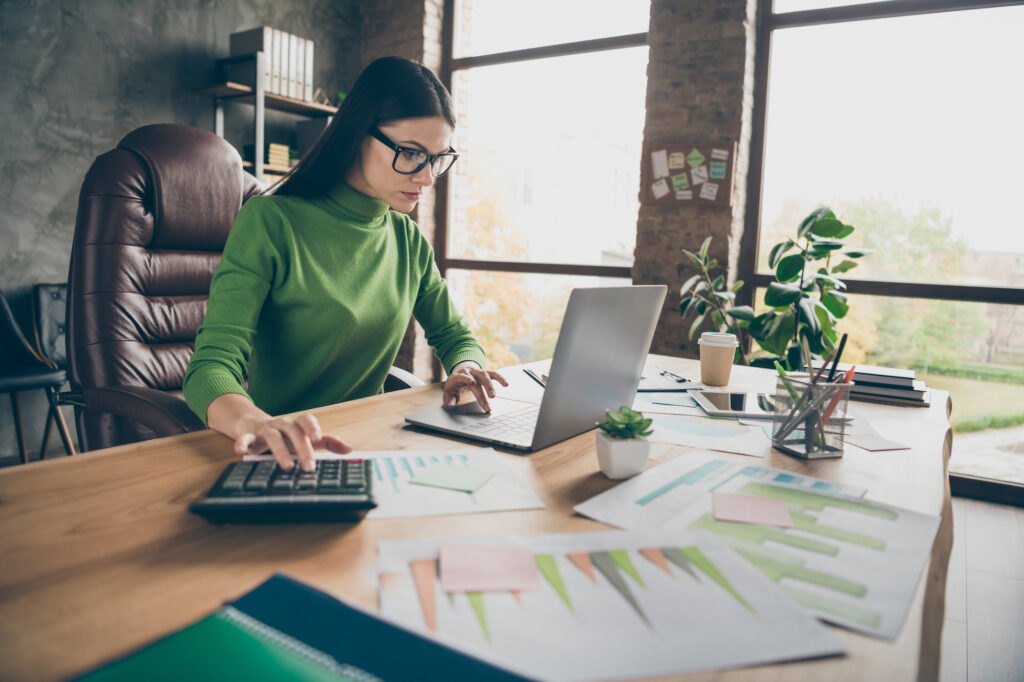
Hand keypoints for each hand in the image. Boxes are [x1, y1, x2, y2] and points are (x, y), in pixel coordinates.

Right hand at [234, 412, 350, 471]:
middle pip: (293, 432)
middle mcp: (282, 424)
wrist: (254, 426)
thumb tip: (349, 449)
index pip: (306, 420)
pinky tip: (241, 451)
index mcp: (296, 424)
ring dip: (280, 451)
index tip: (318, 437)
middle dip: (302, 448)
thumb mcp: (306, 439)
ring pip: (273, 436)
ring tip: (287, 466)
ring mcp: (265, 429)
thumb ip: (328, 443)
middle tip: (309, 466)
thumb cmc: (286, 436)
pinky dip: (243, 443)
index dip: (312, 427)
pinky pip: (245, 438)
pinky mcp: (249, 436)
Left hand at [442, 362, 507, 412]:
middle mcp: (468, 372)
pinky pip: (493, 374)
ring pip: (485, 376)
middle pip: (476, 380)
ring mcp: (477, 372)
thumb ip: (448, 400)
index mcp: (457, 376)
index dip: (466, 378)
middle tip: (486, 404)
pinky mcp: (485, 373)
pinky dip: (500, 378)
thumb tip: (448, 406)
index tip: (472, 382)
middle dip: (481, 393)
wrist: (460, 374)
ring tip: (494, 396)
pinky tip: (506, 384)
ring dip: (490, 386)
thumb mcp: (448, 393)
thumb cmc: (454, 386)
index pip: (461, 376)